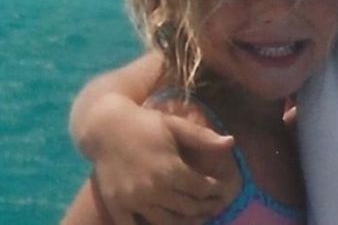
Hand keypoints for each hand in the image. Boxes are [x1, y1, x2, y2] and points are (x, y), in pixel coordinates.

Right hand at [90, 106, 234, 224]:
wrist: (105, 127)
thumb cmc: (144, 123)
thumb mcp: (175, 126)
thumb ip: (203, 137)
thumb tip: (232, 142)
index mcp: (170, 170)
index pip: (201, 189)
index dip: (215, 191)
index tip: (222, 191)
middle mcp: (154, 189)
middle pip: (188, 208)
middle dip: (205, 208)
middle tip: (213, 207)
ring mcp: (134, 200)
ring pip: (166, 222)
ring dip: (185, 223)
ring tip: (195, 218)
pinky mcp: (117, 205)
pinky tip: (163, 223)